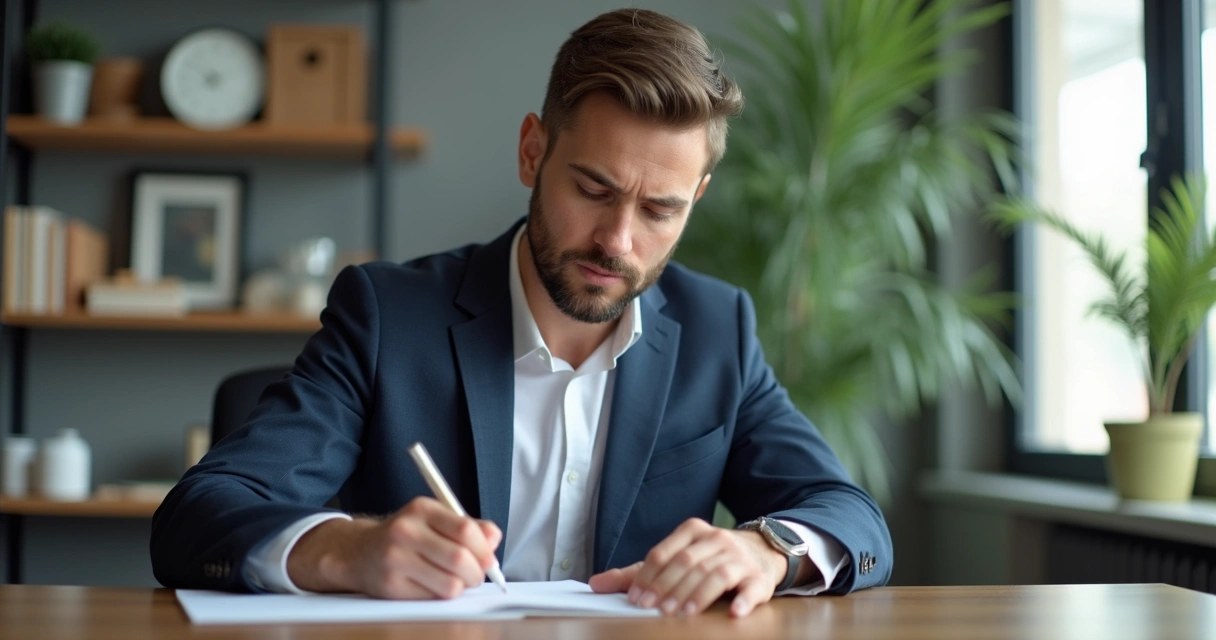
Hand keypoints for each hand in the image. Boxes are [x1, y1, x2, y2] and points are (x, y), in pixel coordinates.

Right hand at [286, 497, 501, 598]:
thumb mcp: (435, 520)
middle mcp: (406, 531)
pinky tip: (433, 585)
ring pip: (450, 584)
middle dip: (477, 573)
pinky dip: (441, 595)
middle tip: (476, 575)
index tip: (489, 558)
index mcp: (422, 509)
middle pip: (460, 559)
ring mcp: (395, 559)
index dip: (484, 549)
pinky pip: (433, 598)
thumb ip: (469, 527)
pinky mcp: (390, 586)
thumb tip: (494, 538)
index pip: (465, 530)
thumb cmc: (406, 536)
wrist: (358, 552)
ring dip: (461, 587)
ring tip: (456, 580)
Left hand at [588, 517, 785, 616]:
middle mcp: (717, 540)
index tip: (638, 599)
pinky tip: (734, 613)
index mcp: (692, 531)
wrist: (761, 551)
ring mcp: (739, 557)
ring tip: (683, 614)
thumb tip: (595, 584)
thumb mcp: (677, 558)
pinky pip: (751, 587)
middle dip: (670, 587)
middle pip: (688, 563)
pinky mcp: (759, 577)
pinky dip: (743, 600)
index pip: (665, 553)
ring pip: (716, 574)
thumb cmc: (710, 558)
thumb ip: (638, 573)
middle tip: (657, 609)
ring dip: (698, 595)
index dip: (650, 577)